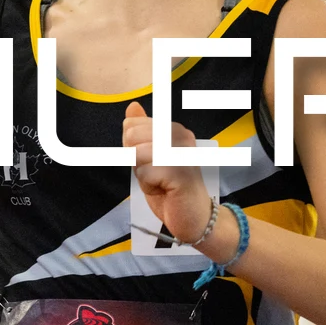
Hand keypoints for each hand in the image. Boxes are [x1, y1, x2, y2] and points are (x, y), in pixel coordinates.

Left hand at [122, 101, 222, 247]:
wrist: (193, 218)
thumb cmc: (170, 190)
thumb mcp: (149, 158)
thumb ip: (140, 133)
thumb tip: (132, 106)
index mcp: (174, 129)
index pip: (132, 125)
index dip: (132, 147)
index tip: (151, 162)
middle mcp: (180, 135)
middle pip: (132, 135)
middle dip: (135, 159)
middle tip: (155, 174)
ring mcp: (181, 151)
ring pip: (137, 152)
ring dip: (142, 173)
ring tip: (160, 182)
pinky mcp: (180, 170)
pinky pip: (145, 171)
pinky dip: (148, 185)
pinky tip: (164, 190)